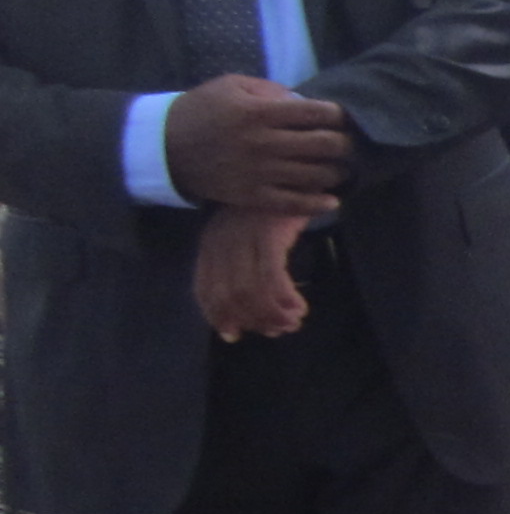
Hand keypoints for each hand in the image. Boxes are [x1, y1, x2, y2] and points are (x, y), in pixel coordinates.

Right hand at [163, 77, 353, 212]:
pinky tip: (332, 200)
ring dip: (337, 173)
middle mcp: (264, 143)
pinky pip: (293, 203)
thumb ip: (270, 91)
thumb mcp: (232, 86)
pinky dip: (318, 204)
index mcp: (260, 112)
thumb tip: (304, 102)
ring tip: (342, 169)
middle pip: (324, 145)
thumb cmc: (200, 110)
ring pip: (316, 176)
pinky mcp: (251, 196)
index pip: (316, 113)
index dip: (338, 116)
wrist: (162, 146)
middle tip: (349, 145)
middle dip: (345, 144)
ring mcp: (259, 172)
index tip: (342, 118)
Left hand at [193, 203, 307, 340]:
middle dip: (253, 320)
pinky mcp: (269, 236)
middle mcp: (222, 242)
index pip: (204, 289)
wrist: (296, 178)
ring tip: (293, 321)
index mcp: (210, 244)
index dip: (218, 316)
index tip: (235, 336)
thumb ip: (240, 269)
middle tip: (277, 330)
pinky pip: (273, 279)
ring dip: (273, 314)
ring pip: (251, 291)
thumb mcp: (246, 238)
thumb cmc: (272, 212)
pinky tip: (300, 307)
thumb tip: (245, 314)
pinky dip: (286, 300)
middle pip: (228, 296)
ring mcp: (245, 238)